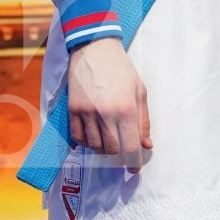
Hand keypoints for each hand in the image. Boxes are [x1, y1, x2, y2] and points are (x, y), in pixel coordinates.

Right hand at [67, 38, 151, 168]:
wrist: (95, 50)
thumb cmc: (122, 70)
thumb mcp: (140, 91)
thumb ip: (143, 120)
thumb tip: (147, 145)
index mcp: (126, 109)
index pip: (130, 146)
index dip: (133, 162)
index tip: (134, 169)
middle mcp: (105, 114)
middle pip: (111, 150)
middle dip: (118, 154)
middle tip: (122, 148)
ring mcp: (86, 114)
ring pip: (94, 146)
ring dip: (102, 147)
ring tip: (109, 138)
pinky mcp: (72, 111)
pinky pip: (78, 138)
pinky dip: (86, 142)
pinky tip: (94, 135)